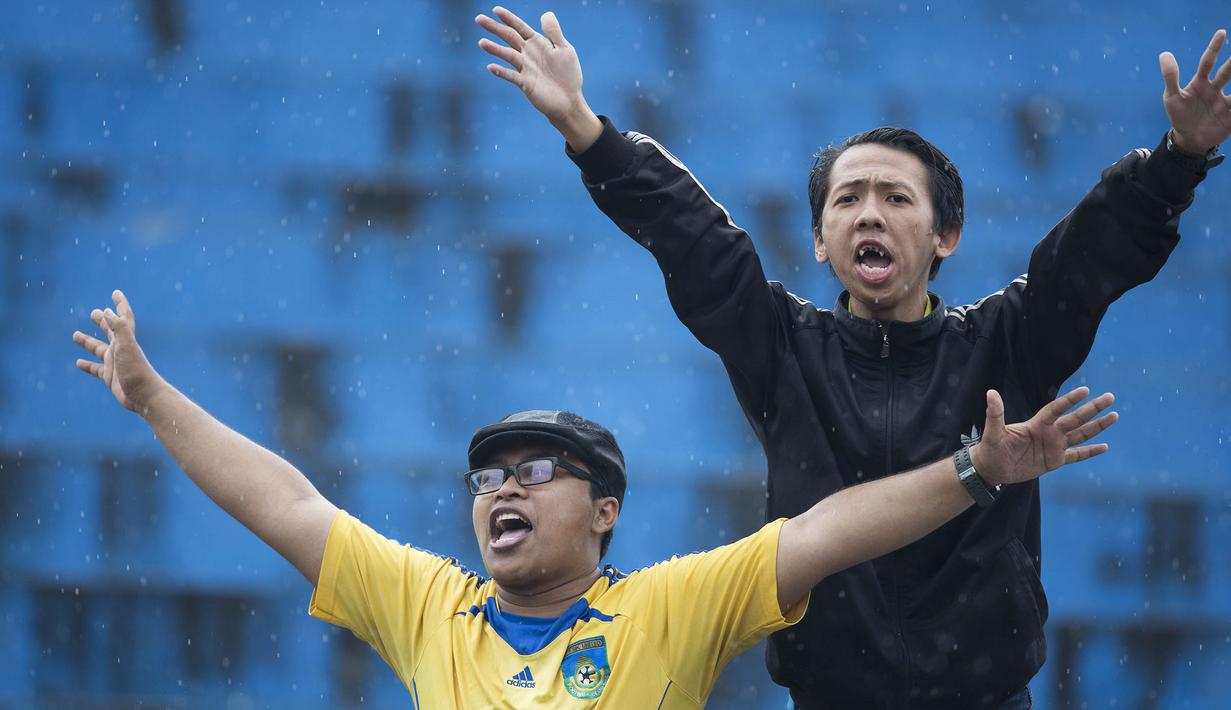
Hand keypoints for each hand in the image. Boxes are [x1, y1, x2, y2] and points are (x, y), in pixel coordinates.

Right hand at [72, 290, 165, 413]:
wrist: (145, 396)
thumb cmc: (137, 370)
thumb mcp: (126, 347)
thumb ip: (118, 329)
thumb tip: (108, 312)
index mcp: (125, 340)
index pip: (122, 318)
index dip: (120, 305)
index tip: (116, 293)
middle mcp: (121, 349)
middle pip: (110, 331)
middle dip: (103, 321)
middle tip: (94, 312)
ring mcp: (115, 363)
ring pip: (99, 349)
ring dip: (88, 342)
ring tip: (75, 334)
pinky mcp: (110, 377)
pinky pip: (96, 369)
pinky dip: (88, 365)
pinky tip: (78, 363)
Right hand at [476, 7, 600, 147]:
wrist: (569, 101)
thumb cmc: (568, 75)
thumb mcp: (565, 50)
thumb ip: (554, 32)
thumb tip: (546, 13)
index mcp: (537, 43)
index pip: (520, 27)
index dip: (508, 18)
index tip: (496, 10)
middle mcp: (528, 54)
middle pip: (509, 37)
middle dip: (494, 28)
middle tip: (479, 19)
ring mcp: (525, 69)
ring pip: (507, 55)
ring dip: (495, 49)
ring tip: (482, 42)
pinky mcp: (525, 84)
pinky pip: (512, 76)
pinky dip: (502, 72)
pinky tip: (491, 67)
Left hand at [970, 386, 1115, 486]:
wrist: (991, 468)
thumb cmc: (990, 448)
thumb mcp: (992, 432)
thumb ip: (995, 414)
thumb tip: (990, 392)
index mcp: (1036, 424)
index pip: (1057, 409)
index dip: (1070, 400)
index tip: (1086, 391)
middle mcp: (1049, 432)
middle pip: (1075, 419)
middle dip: (1093, 409)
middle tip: (1110, 397)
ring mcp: (1054, 446)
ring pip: (1081, 434)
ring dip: (1097, 426)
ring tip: (1114, 416)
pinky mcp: (1054, 461)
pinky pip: (1076, 456)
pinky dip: (1090, 451)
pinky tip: (1105, 446)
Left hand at [1159, 29, 1230, 153]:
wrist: (1188, 139)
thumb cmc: (1180, 115)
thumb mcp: (1172, 97)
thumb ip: (1170, 77)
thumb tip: (1164, 54)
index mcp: (1201, 82)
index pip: (1207, 62)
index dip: (1214, 47)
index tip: (1221, 32)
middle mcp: (1215, 88)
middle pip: (1227, 72)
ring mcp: (1224, 102)